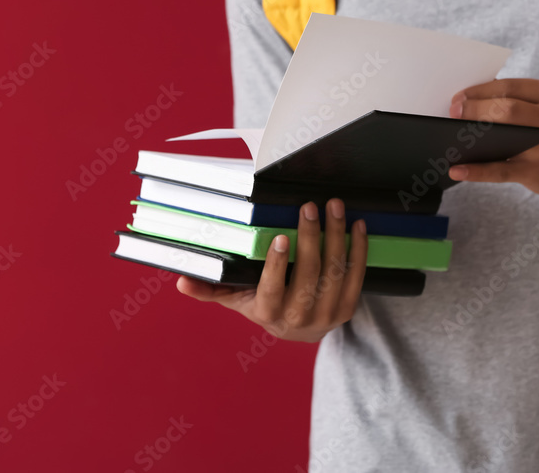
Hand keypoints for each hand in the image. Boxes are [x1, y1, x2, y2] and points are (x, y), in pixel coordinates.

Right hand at [175, 199, 367, 342]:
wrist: (300, 330)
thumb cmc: (264, 305)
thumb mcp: (237, 299)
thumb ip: (211, 289)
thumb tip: (181, 281)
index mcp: (268, 313)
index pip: (272, 289)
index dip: (277, 265)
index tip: (279, 237)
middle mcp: (298, 318)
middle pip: (308, 276)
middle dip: (311, 239)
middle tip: (308, 207)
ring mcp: (325, 315)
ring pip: (334, 273)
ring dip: (336, 237)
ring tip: (334, 207)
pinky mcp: (346, 309)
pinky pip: (356, 277)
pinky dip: (357, 249)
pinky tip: (357, 225)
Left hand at [448, 78, 538, 195]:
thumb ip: (510, 99)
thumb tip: (464, 100)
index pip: (508, 87)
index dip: (478, 91)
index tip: (456, 98)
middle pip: (506, 108)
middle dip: (474, 109)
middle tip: (451, 113)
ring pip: (506, 136)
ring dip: (472, 137)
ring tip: (448, 137)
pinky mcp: (537, 172)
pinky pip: (501, 170)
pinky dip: (476, 170)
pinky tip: (457, 170)